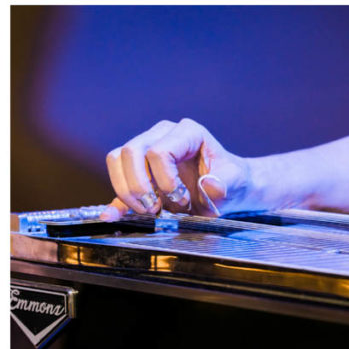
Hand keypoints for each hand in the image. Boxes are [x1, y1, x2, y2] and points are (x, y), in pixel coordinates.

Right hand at [104, 118, 251, 219]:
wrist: (225, 190)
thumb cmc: (230, 181)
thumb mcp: (235, 183)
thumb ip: (225, 182)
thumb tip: (208, 183)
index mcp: (188, 132)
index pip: (159, 151)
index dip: (165, 179)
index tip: (181, 197)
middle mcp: (164, 134)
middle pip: (131, 151)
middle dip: (139, 186)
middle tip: (157, 208)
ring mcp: (148, 148)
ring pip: (117, 160)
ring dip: (127, 191)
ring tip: (150, 210)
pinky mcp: (138, 169)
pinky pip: (117, 179)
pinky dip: (115, 200)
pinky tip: (113, 216)